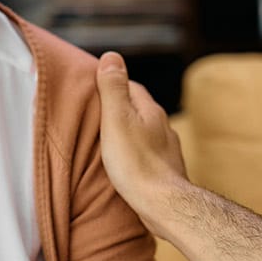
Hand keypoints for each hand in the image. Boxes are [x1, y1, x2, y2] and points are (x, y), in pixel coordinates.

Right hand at [96, 51, 187, 234]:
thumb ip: (113, 88)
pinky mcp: (166, 171)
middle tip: (98, 114)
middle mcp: (162, 127)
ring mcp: (166, 149)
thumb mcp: (116, 119)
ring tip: (109, 140)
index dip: (113, 85)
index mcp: (150, 110)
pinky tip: (126, 164)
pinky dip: (136, 153)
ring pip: (145, 133)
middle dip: (121, 109)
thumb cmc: (135, 163)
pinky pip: (148, 154)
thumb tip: (111, 55)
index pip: (131, 87)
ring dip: (129, 133)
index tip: (95, 89)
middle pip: (139, 110)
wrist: (163, 205)